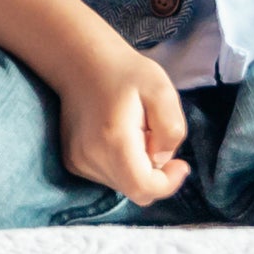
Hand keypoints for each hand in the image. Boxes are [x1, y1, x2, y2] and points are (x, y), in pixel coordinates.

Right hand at [52, 35, 189, 205]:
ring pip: (122, 185)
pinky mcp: (72, 162)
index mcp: (114, 140)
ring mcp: (77, 161)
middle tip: (155, 138)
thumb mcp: (162, 90)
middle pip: (135, 190)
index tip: (181, 164)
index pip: (143, 188)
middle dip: (155, 173)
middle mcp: (90, 157)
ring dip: (138, 169)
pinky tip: (120, 138)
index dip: (168, 184)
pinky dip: (122, 166)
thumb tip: (162, 159)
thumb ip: (171, 128)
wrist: (82, 62)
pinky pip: (108, 178)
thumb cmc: (126, 73)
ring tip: (136, 134)